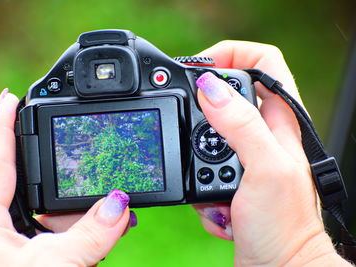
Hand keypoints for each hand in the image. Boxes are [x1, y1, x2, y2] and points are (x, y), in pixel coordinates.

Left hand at [0, 90, 134, 266]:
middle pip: (35, 188)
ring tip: (117, 208)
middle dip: (65, 174)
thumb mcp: (54, 265)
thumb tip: (119, 204)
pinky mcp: (39, 261)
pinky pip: (68, 236)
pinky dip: (91, 232)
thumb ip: (89, 235)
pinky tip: (112, 228)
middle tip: (85, 154)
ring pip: (58, 216)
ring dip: (88, 212)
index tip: (9, 98)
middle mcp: (1, 236)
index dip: (3, 127)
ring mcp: (21, 249)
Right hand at [193, 41, 349, 264]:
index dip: (230, 55)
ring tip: (212, 191)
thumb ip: (240, 124)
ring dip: (197, 162)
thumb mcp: (264, 169)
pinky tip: (218, 209)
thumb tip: (209, 87)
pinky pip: (200, 167)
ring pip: (204, 136)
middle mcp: (263, 134)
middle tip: (191, 136)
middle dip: (200, 116)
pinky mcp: (229, 179)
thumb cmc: (285, 228)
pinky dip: (199, 188)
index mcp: (279, 121)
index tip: (200, 71)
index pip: (262, 61)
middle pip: (224, 96)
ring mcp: (244, 157)